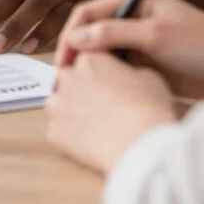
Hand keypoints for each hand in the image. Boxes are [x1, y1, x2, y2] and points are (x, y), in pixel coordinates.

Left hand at [46, 51, 176, 175]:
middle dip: (81, 91)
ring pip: (60, 105)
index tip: (109, 87)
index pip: (88, 60)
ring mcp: (57, 104)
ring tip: (95, 127)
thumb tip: (125, 77)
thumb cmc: (149, 108)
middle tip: (101, 107)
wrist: (140, 145)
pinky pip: (59, 132)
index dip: (100, 74)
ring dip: (72, 112)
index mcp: (89, 59)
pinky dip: (70, 137)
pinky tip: (90, 144)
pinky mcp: (54, 132)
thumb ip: (128, 70)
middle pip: (70, 80)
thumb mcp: (149, 76)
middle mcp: (68, 77)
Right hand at [55, 0, 203, 98]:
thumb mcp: (155, 35)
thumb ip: (113, 33)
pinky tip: (98, 95)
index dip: (71, 34)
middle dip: (75, 53)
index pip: (89, 11)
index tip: (61, 61)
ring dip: (90, 69)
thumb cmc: (202, 45)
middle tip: (63, 82)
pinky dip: (106, 80)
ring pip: (103, 53)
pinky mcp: (148, 65)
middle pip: (92, 31)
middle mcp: (134, 17)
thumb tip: (75, 37)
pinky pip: (118, 70)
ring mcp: (140, 42)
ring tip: (76, 92)